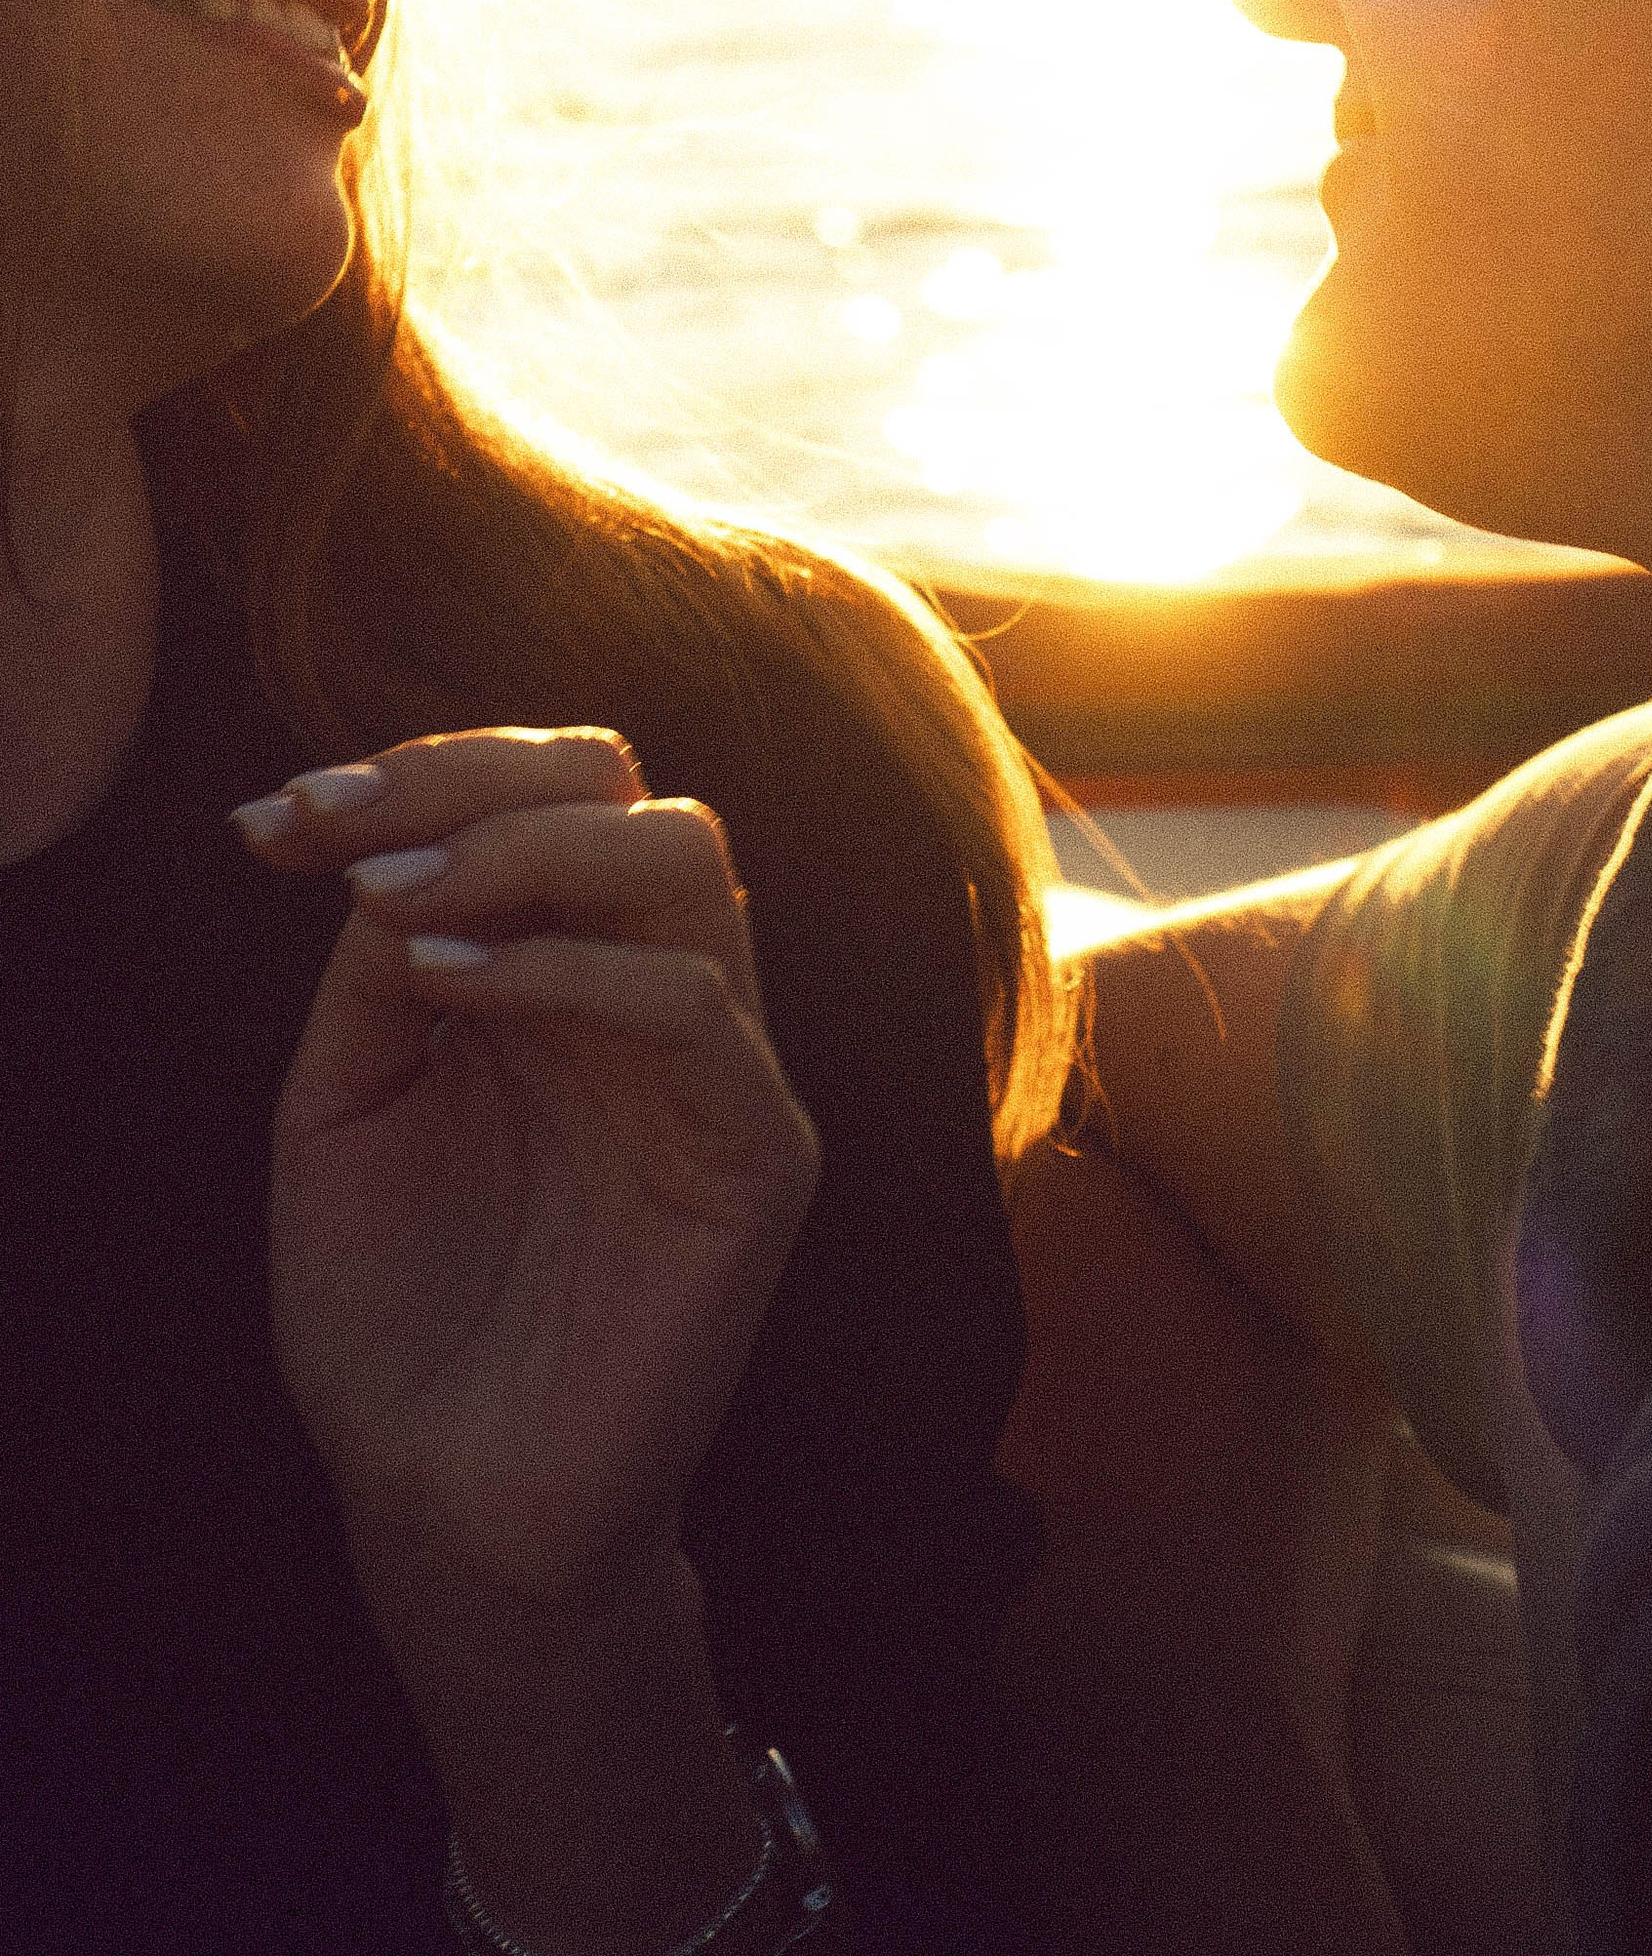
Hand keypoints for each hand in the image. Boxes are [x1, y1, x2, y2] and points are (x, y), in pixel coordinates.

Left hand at [237, 728, 820, 1617]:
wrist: (442, 1501)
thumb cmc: (395, 1309)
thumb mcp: (349, 1100)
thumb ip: (380, 965)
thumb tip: (385, 846)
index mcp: (569, 963)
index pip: (550, 791)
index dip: (422, 770)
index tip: (273, 816)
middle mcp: (653, 988)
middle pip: (625, 790)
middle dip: (470, 781)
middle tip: (334, 838)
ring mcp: (716, 1066)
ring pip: (685, 858)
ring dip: (521, 849)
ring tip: (390, 903)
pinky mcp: (757, 1155)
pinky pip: (695, 1009)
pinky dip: (568, 971)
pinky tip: (447, 988)